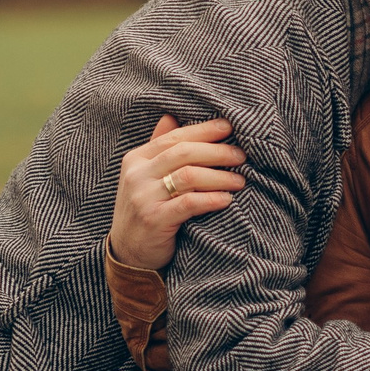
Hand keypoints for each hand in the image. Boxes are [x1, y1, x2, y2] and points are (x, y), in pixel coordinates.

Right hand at [108, 115, 247, 269]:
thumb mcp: (145, 178)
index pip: (174, 137)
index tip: (230, 127)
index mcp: (136, 159)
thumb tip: (171, 116)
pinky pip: (189, 203)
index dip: (204, 130)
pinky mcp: (154, 220)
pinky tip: (227, 199)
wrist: (128, 254)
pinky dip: (212, 199)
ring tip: (240, 180)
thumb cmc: (145, 211)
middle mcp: (137, 175)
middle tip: (241, 156)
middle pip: (184, 153)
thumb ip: (158, 148)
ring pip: (189, 176)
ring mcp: (143, 197)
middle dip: (217, 151)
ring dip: (220, 176)